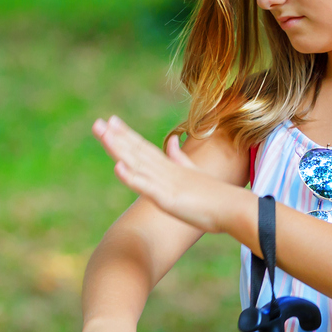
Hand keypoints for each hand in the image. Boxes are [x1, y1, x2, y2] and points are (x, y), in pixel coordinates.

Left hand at [92, 116, 250, 235]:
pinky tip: (117, 167)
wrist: (234, 209)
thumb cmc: (215, 196)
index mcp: (170, 167)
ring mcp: (166, 183)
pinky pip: (146, 186)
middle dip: (115, 137)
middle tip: (97, 123)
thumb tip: (170, 141)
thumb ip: (180, 157)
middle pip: (136, 150)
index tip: (110, 122)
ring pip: (137, 163)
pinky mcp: (168, 198)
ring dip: (118, 149)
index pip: (143, 147)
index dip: (125, 135)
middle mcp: (165, 171)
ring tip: (102, 135)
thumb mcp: (193, 173)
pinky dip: (131, 177)